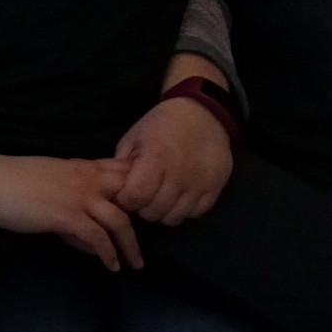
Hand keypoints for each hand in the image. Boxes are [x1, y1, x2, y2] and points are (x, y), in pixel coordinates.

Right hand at [0, 153, 141, 270]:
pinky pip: (98, 238)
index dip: (138, 188)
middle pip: (130, 196)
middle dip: (143, 217)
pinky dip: (109, 254)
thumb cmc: (11, 180)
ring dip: (130, 245)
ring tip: (135, 263)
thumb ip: (71, 200)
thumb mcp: (48, 181)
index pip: (122, 172)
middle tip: (146, 238)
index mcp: (82, 166)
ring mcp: (80, 197)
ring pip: (119, 221)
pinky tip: (112, 265)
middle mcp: (87, 179)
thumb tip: (86, 234)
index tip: (145, 208)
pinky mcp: (68, 216)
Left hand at [113, 96, 233, 225]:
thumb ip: (122, 165)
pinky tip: (180, 196)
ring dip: (163, 212)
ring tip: (161, 198)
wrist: (202, 113)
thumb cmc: (162, 124)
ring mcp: (199, 183)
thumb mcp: (134, 138)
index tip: (126, 195)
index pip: (135, 197)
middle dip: (143, 208)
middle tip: (144, 196)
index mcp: (156, 158)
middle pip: (154, 212)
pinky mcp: (215, 188)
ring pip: (174, 218)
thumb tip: (115, 192)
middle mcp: (179, 174)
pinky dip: (185, 210)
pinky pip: (195, 214)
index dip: (126, 201)